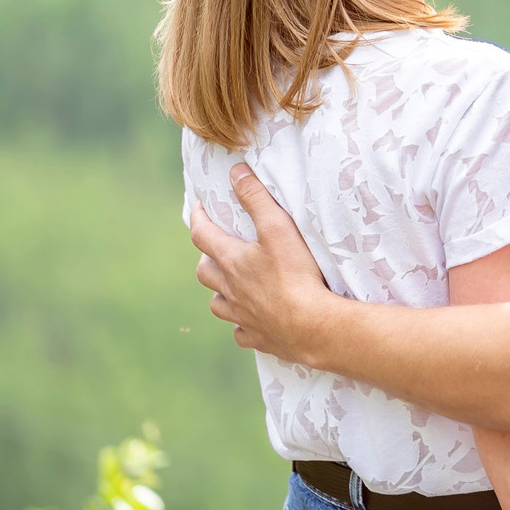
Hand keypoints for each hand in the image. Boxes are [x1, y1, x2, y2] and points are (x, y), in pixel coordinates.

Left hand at [190, 163, 334, 362]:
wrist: (310, 326)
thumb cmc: (295, 274)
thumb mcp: (278, 227)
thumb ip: (256, 198)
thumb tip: (236, 172)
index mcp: (231, 261)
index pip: (202, 234)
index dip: (198, 217)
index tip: (199, 207)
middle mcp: (230, 289)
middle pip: (205, 273)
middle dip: (207, 259)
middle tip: (217, 250)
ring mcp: (241, 316)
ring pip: (217, 304)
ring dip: (220, 292)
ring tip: (232, 285)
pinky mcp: (257, 337)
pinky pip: (240, 331)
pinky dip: (241, 323)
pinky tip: (251, 319)